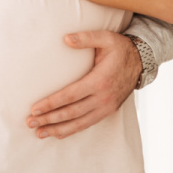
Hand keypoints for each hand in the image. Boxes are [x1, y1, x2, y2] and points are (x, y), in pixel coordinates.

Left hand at [25, 30, 139, 138]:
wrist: (142, 61)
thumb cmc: (119, 48)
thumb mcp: (105, 38)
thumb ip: (86, 38)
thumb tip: (65, 39)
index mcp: (100, 80)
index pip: (70, 96)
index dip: (51, 104)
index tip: (34, 109)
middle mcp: (103, 97)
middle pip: (71, 113)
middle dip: (49, 119)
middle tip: (30, 123)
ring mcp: (107, 106)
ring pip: (79, 123)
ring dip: (58, 129)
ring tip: (39, 133)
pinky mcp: (108, 111)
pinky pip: (88, 124)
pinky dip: (73, 130)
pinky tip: (58, 134)